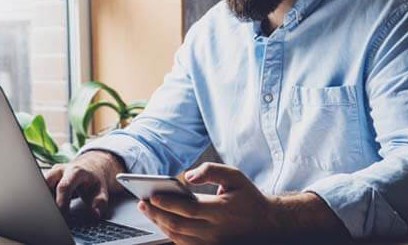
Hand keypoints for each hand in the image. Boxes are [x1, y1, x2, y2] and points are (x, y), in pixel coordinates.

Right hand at [44, 150, 124, 217]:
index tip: (63, 216)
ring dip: (44, 198)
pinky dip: (43, 198)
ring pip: (40, 184)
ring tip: (50, 210)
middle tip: (51, 214)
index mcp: (75, 171)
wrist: (90, 167)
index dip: (61, 202)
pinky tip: (48, 207)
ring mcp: (52, 173)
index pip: (64, 187)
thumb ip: (99, 203)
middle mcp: (61, 170)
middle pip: (46, 182)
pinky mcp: (47, 178)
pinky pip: (41, 187)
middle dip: (46, 199)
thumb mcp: (101, 191)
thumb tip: (95, 214)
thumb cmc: (94, 180)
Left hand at [138, 162, 270, 243]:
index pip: (188, 210)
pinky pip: (183, 243)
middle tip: (142, 203)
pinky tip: (161, 220)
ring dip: (159, 224)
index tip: (151, 195)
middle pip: (177, 226)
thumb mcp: (235, 176)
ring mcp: (212, 242)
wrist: (266, 224)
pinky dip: (169, 232)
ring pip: (177, 237)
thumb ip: (212, 170)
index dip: (168, 203)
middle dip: (156, 214)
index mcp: (221, 211)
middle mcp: (215, 230)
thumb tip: (189, 175)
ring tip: (147, 210)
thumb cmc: (248, 197)